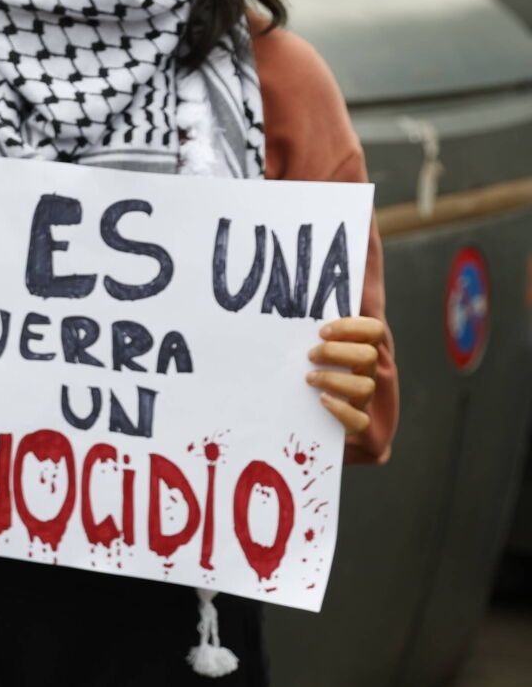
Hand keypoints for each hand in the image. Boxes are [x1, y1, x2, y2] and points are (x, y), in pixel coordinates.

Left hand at [307, 315, 385, 437]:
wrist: (327, 438)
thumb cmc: (325, 380)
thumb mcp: (328, 343)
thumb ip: (338, 303)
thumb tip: (360, 247)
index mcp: (369, 350)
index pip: (374, 325)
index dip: (353, 321)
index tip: (323, 327)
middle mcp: (376, 374)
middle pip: (369, 351)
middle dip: (337, 350)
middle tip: (310, 353)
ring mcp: (375, 404)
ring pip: (365, 385)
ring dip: (333, 378)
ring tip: (309, 379)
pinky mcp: (369, 435)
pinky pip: (359, 421)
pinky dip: (340, 410)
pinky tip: (322, 402)